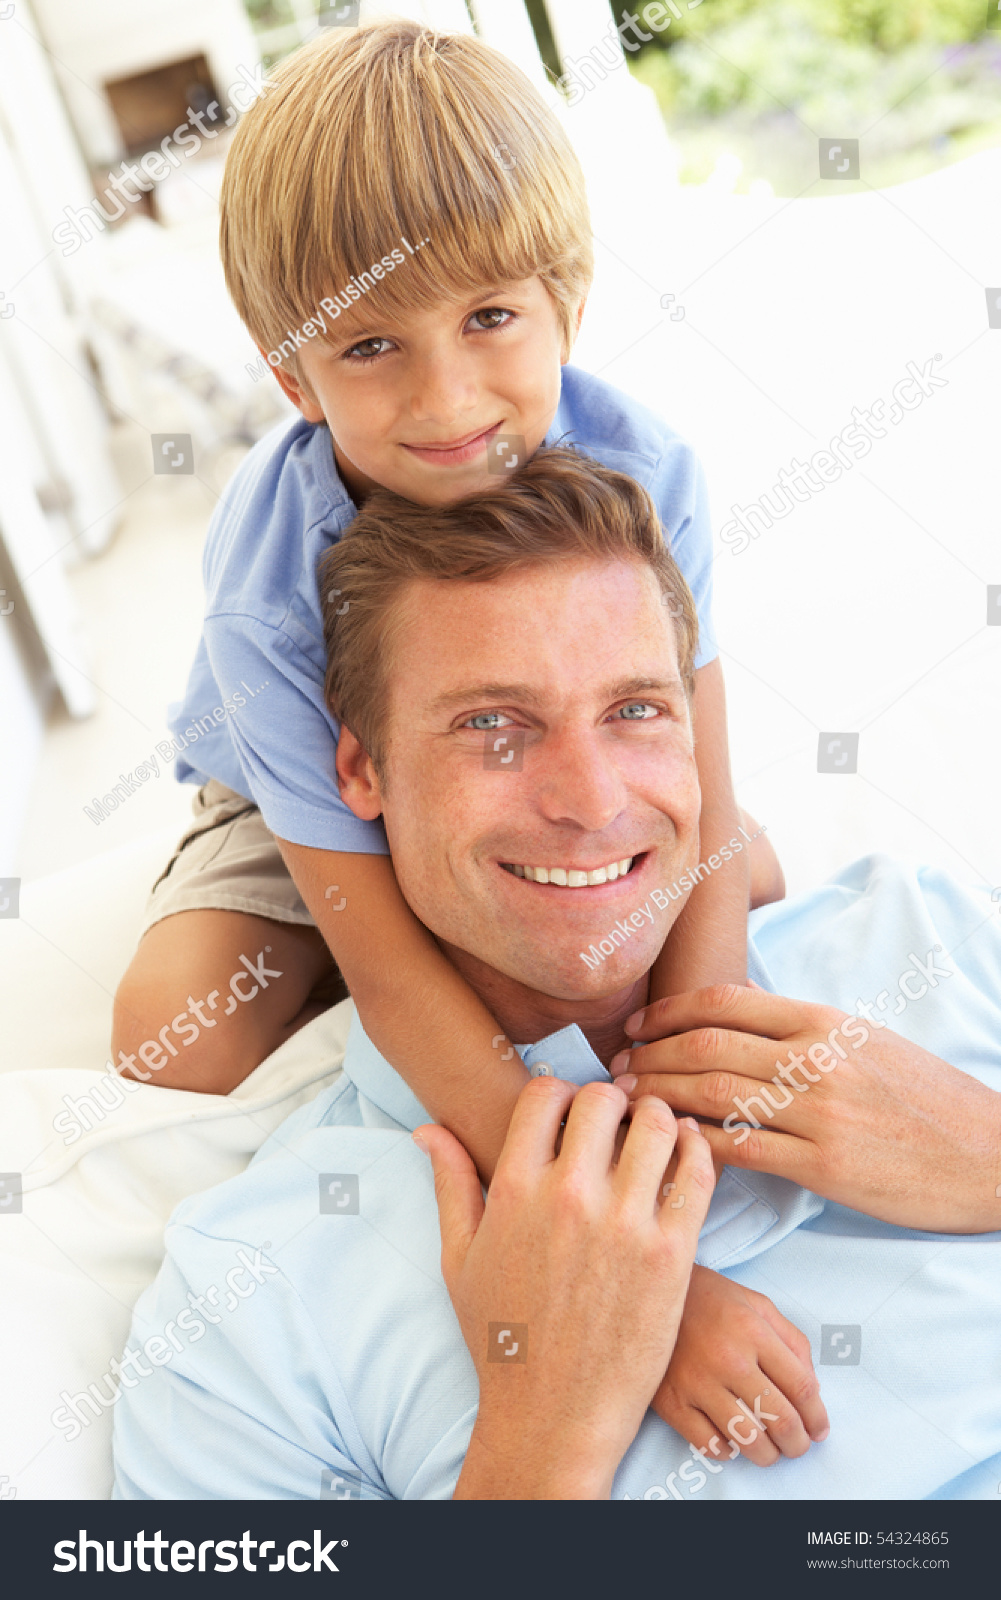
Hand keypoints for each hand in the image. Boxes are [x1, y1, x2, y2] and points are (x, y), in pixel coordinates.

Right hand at [416, 1077, 714, 1498]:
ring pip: (657, 1125)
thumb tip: (428, 1129)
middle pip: (604, 1099)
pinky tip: (688, 1153)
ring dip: (657, 1119)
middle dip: (610, 1102)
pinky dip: (698, 1148)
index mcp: (514, 1189)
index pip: (546, 1094)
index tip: (571, 1112)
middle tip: (616, 1121)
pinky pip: (697, 1172)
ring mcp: (625, 1224)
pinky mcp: (671, 1254)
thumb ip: (450, 1184)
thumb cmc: (503, 1339)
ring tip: (654, 1134)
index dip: (560, 1094)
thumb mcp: (459, 1258)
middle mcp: (570, 1197)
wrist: (552, 1414)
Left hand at [614, 985, 1000, 1233]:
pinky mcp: (823, 1166)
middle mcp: (814, 1058)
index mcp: (821, 1021)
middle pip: (705, 1045)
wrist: (987, 1153)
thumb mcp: (864, 1042)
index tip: (636, 1026)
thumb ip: (801, 1033)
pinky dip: (695, 1147)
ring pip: (712, 1095)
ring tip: (626, 1104)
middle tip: (614, 1069)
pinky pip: (741, 1151)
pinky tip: (668, 1149)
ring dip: (659, 1098)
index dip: (667, 1012)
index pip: (723, 1002)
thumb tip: (734, 1030)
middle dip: (649, 1055)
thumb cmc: (923, 1098)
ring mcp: (818, 1112)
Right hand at [653, 1266, 828, 1465]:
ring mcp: (698, 1383)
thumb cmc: (708, 1299)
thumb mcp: (756, 1303)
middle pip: (780, 1420)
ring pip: (748, 1440)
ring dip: (768, 1454)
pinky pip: (710, 1445)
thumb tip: (812, 1387)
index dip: (817, 1417)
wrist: (649, 1292)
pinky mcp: (672, 1402)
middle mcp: (729, 1359)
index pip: (802, 1388)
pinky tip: (732, 1441)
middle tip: (798, 1446)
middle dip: (798, 1443)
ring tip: (769, 1449)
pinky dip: (728, 1452)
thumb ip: (791, 1340)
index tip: (819, 1430)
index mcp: (753, 1331)